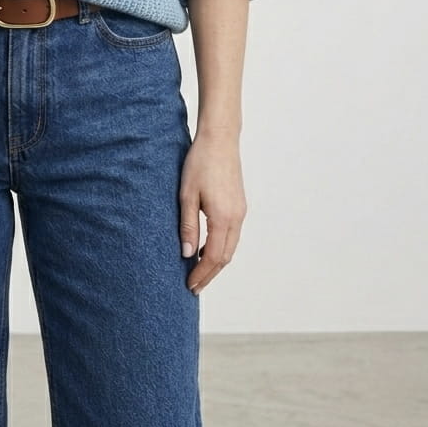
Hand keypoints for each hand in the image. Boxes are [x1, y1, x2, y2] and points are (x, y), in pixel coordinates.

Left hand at [178, 131, 246, 294]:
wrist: (220, 139)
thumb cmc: (200, 163)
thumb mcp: (187, 195)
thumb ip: (188, 226)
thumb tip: (188, 254)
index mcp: (223, 218)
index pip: (213, 257)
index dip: (202, 274)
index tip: (189, 286)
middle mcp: (236, 218)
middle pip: (225, 257)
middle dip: (209, 274)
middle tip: (194, 286)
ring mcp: (240, 211)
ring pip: (230, 247)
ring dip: (216, 262)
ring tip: (198, 271)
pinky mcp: (239, 205)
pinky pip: (232, 235)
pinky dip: (221, 247)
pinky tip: (206, 247)